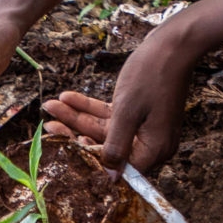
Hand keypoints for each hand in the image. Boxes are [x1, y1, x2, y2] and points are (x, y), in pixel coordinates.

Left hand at [47, 24, 196, 173]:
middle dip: (74, 133)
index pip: (116, 167)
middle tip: (48, 126)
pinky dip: (91, 107)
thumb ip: (116, 146)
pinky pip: (111, 116)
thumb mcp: (128, 111)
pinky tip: (69, 97)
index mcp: (153, 150)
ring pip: (104, 128)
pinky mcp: (140, 112)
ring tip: (51, 106)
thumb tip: (109, 179)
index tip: (63, 149)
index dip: (88, 160)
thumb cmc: (152, 75)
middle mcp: (150, 144)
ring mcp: (145, 127)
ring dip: (77, 117)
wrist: (174, 43)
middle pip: (106, 147)